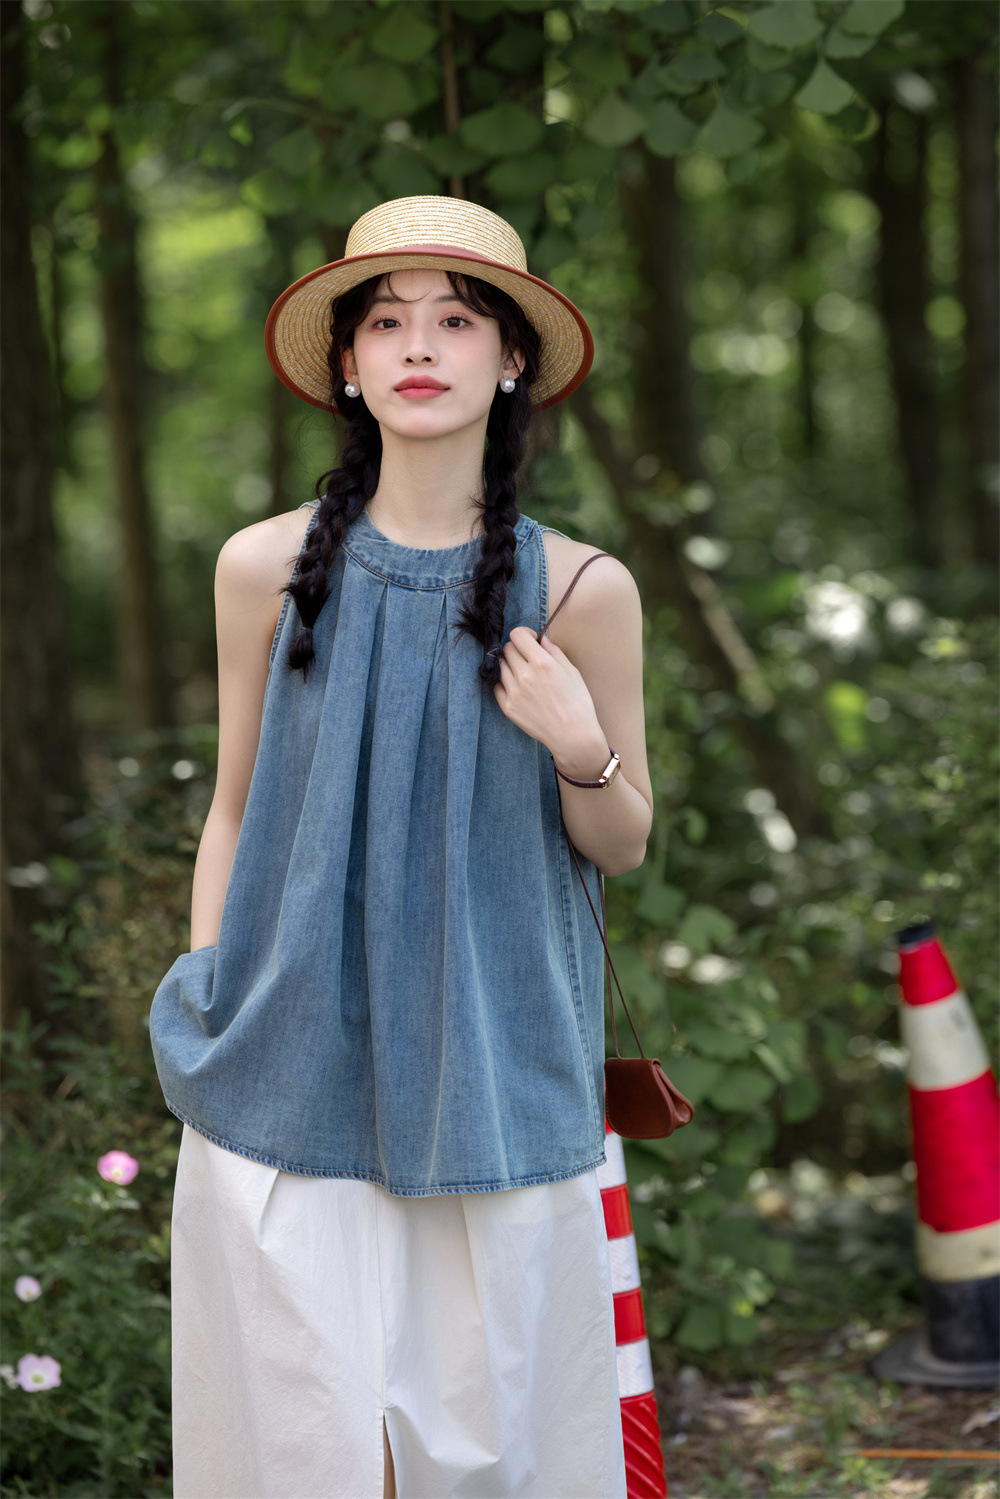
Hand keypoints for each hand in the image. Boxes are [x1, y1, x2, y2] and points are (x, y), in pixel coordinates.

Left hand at [492, 627, 607, 771]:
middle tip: (527, 658)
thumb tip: (542, 639)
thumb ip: (554, 652)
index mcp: (542, 663)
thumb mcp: (572, 672)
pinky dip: (505, 683)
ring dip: (510, 665)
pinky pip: (497, 686)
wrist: (573, 736)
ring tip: (524, 675)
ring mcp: (513, 692)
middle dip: (517, 649)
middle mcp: (524, 675)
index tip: (531, 641)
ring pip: (500, 666)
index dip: (524, 634)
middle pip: (507, 649)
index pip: (517, 635)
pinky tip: (518, 688)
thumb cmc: (578, 704)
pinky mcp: (508, 707)